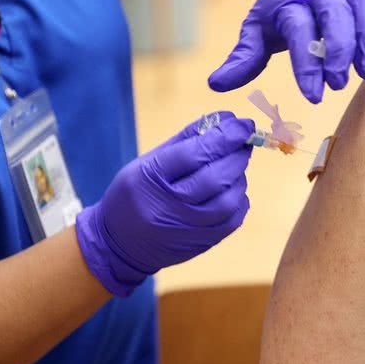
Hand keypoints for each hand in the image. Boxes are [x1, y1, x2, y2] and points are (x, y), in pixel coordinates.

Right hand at [76, 112, 253, 295]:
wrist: (120, 244)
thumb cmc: (135, 194)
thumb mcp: (148, 161)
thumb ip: (186, 139)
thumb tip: (225, 119)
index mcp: (150, 177)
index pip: (195, 154)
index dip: (225, 136)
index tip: (243, 123)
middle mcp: (169, 206)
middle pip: (216, 178)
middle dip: (237, 155)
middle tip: (244, 141)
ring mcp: (188, 229)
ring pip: (229, 200)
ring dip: (239, 177)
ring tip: (234, 166)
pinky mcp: (202, 243)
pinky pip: (233, 219)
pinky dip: (239, 199)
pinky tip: (231, 189)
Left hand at [208, 0, 364, 103]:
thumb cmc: (284, 7)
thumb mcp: (259, 28)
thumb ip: (244, 57)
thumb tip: (217, 84)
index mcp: (290, 3)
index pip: (298, 30)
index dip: (306, 63)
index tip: (312, 95)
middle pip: (334, 15)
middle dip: (337, 50)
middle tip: (338, 83)